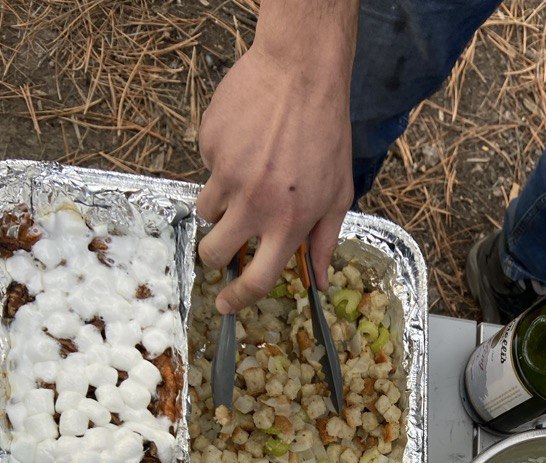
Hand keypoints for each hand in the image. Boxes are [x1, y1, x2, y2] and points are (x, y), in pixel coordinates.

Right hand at [197, 2, 357, 312]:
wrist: (301, 72)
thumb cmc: (327, 135)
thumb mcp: (339, 194)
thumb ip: (325, 242)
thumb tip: (319, 283)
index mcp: (288, 224)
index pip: (257, 279)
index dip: (238, 299)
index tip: (225, 305)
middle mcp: (254, 205)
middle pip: (215, 252)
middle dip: (215, 255)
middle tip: (224, 242)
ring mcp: (227, 174)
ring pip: (206, 210)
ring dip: (220, 205)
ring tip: (246, 177)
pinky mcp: (210, 145)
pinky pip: (206, 167)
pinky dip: (222, 161)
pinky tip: (246, 140)